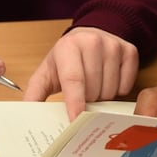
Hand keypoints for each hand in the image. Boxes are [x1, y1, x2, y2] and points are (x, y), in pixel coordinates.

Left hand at [23, 26, 138, 120]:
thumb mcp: (47, 72)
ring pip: (110, 90)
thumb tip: (26, 116)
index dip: (75, 103)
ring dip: (102, 97)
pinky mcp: (129, 50)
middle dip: (87, 101)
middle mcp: (92, 42)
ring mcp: (113, 45)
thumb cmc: (66, 58)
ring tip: (93, 87)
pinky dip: (117, 90)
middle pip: (93, 89)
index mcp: (68, 46)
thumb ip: (34, 94)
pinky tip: (108, 80)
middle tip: (81, 95)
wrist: (89, 34)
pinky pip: (126, 85)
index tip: (75, 122)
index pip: (74, 80)